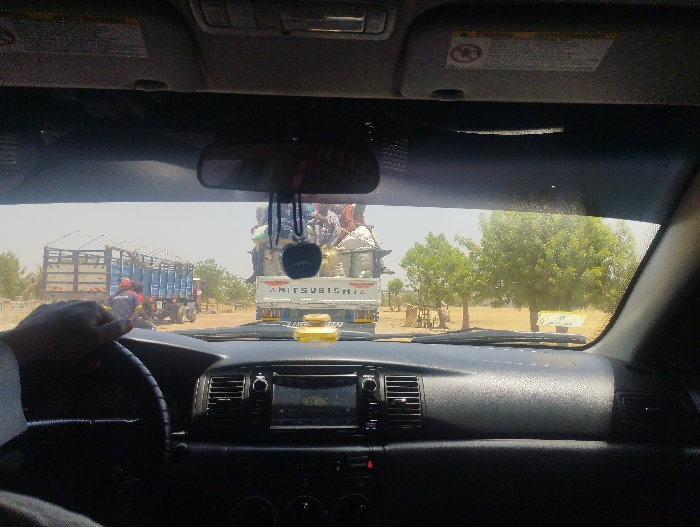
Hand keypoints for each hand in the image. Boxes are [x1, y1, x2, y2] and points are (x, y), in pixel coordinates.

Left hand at [0, 301, 132, 366]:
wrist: (30, 338)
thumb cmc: (67, 340)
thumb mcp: (95, 339)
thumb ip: (114, 330)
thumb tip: (131, 322)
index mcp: (94, 307)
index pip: (111, 323)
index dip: (108, 340)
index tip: (99, 356)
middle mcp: (80, 302)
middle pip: (93, 325)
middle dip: (91, 343)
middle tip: (82, 360)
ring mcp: (62, 305)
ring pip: (76, 324)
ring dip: (76, 339)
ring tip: (68, 355)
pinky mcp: (46, 311)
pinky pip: (60, 323)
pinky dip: (62, 332)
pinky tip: (55, 343)